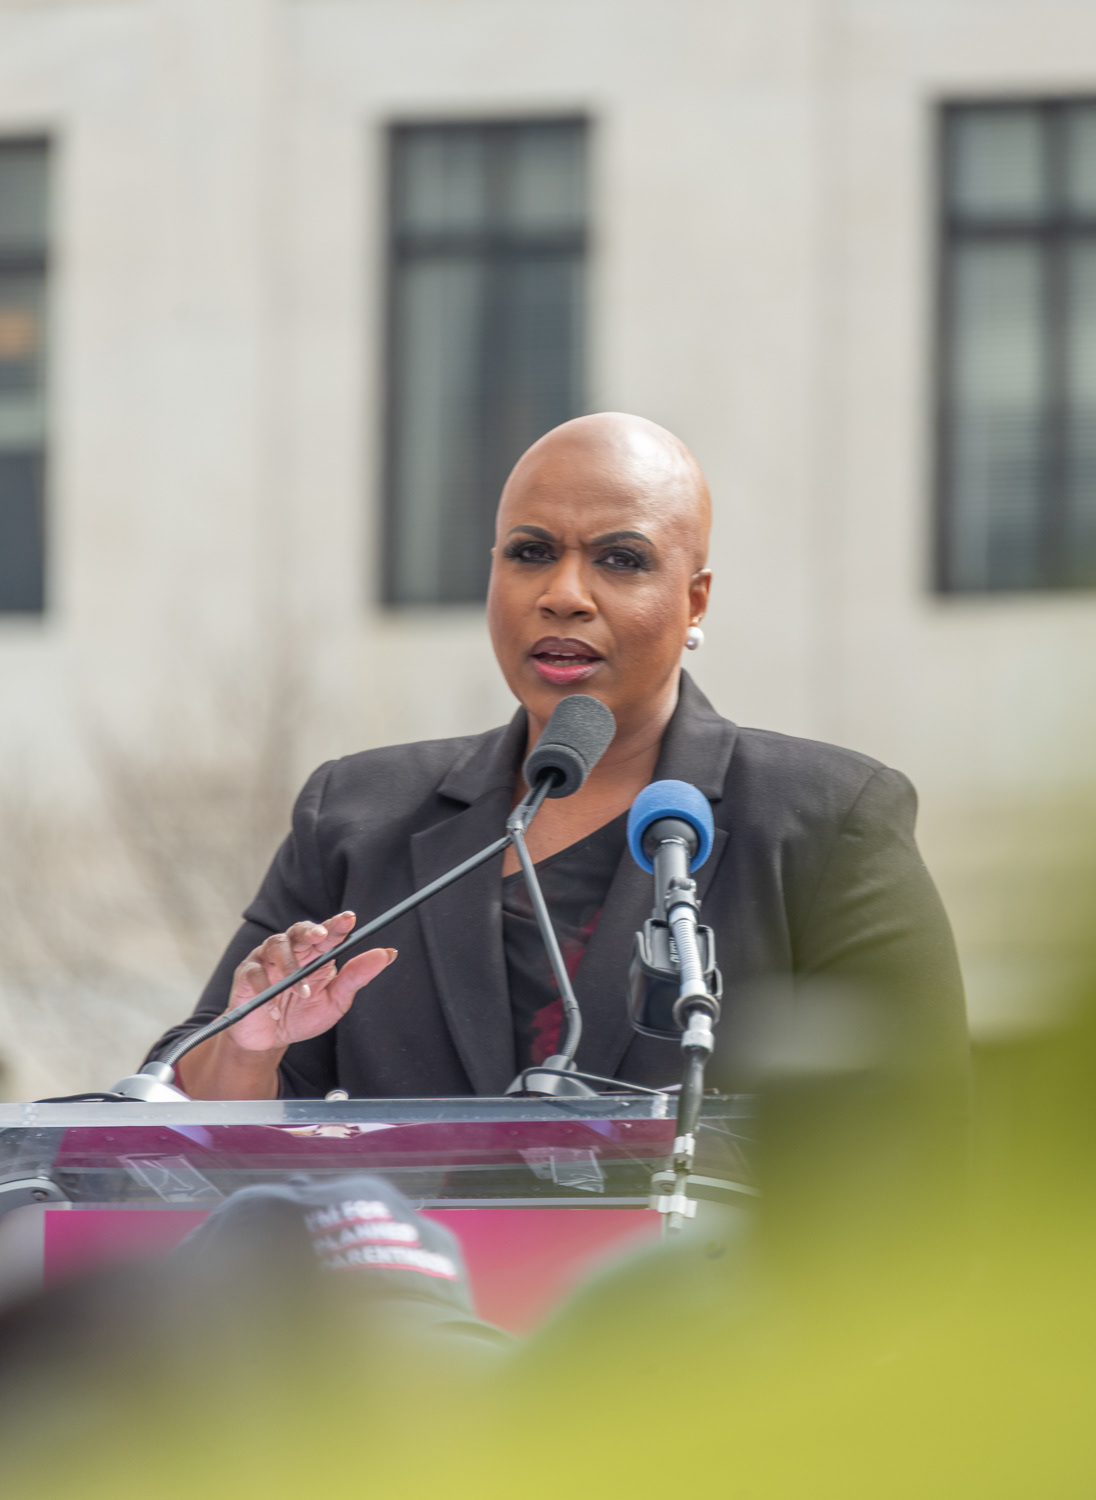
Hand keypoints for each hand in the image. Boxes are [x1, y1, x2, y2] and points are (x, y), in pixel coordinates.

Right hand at [224, 911, 395, 1053]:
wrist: (269, 1041)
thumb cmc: (302, 1015)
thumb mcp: (334, 1001)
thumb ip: (356, 977)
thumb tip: (387, 954)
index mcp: (314, 954)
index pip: (328, 933)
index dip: (338, 924)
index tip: (350, 919)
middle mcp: (291, 950)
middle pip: (300, 930)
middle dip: (312, 930)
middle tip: (323, 935)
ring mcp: (266, 960)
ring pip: (277, 946)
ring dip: (291, 967)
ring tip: (303, 991)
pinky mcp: (246, 975)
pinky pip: (254, 975)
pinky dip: (265, 990)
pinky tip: (275, 1009)